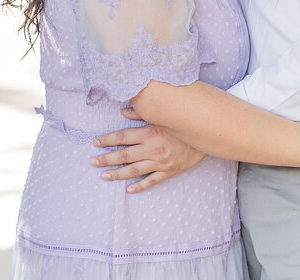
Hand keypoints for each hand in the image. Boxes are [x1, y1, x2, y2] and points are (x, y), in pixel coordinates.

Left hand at [89, 109, 205, 192]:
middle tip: (93, 162)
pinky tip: (128, 189)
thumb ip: (140, 114)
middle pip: (124, 156)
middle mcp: (152, 149)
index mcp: (149, 133)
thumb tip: (123, 110)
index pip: (123, 137)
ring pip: (134, 170)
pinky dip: (140, 186)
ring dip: (117, 174)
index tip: (96, 143)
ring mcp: (160, 163)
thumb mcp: (161, 116)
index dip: (107, 140)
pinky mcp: (169, 172)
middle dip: (107, 159)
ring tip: (104, 175)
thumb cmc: (181, 125)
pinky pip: (151, 181)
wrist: (206, 138)